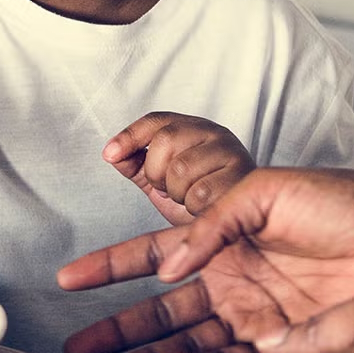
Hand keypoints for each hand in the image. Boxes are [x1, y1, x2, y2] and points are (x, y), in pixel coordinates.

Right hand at [57, 167, 353, 352]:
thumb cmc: (345, 203)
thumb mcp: (265, 190)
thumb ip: (212, 221)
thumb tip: (170, 266)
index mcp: (222, 239)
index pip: (154, 254)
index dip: (111, 267)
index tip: (71, 279)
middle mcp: (233, 281)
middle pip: (162, 312)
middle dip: (118, 330)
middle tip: (78, 349)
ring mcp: (256, 318)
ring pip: (189, 346)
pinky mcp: (285, 349)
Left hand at [105, 112, 255, 225]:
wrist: (239, 231)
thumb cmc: (201, 202)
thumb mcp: (162, 181)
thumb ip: (136, 165)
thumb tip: (111, 153)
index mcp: (193, 129)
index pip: (156, 121)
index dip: (129, 136)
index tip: (109, 154)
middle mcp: (214, 134)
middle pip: (165, 140)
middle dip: (156, 172)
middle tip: (168, 190)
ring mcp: (231, 153)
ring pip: (181, 168)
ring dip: (177, 193)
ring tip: (189, 199)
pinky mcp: (243, 179)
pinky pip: (201, 193)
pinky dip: (194, 207)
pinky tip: (203, 209)